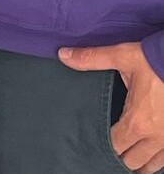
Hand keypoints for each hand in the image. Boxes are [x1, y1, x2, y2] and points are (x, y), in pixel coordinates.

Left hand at [61, 41, 163, 172]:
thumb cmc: (156, 60)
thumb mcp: (123, 56)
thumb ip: (92, 59)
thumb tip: (63, 55)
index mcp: (137, 122)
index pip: (115, 146)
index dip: (103, 146)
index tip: (94, 142)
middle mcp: (156, 136)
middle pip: (133, 161)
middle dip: (120, 158)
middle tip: (109, 152)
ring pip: (153, 165)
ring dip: (140, 164)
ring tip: (129, 160)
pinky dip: (158, 160)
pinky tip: (151, 157)